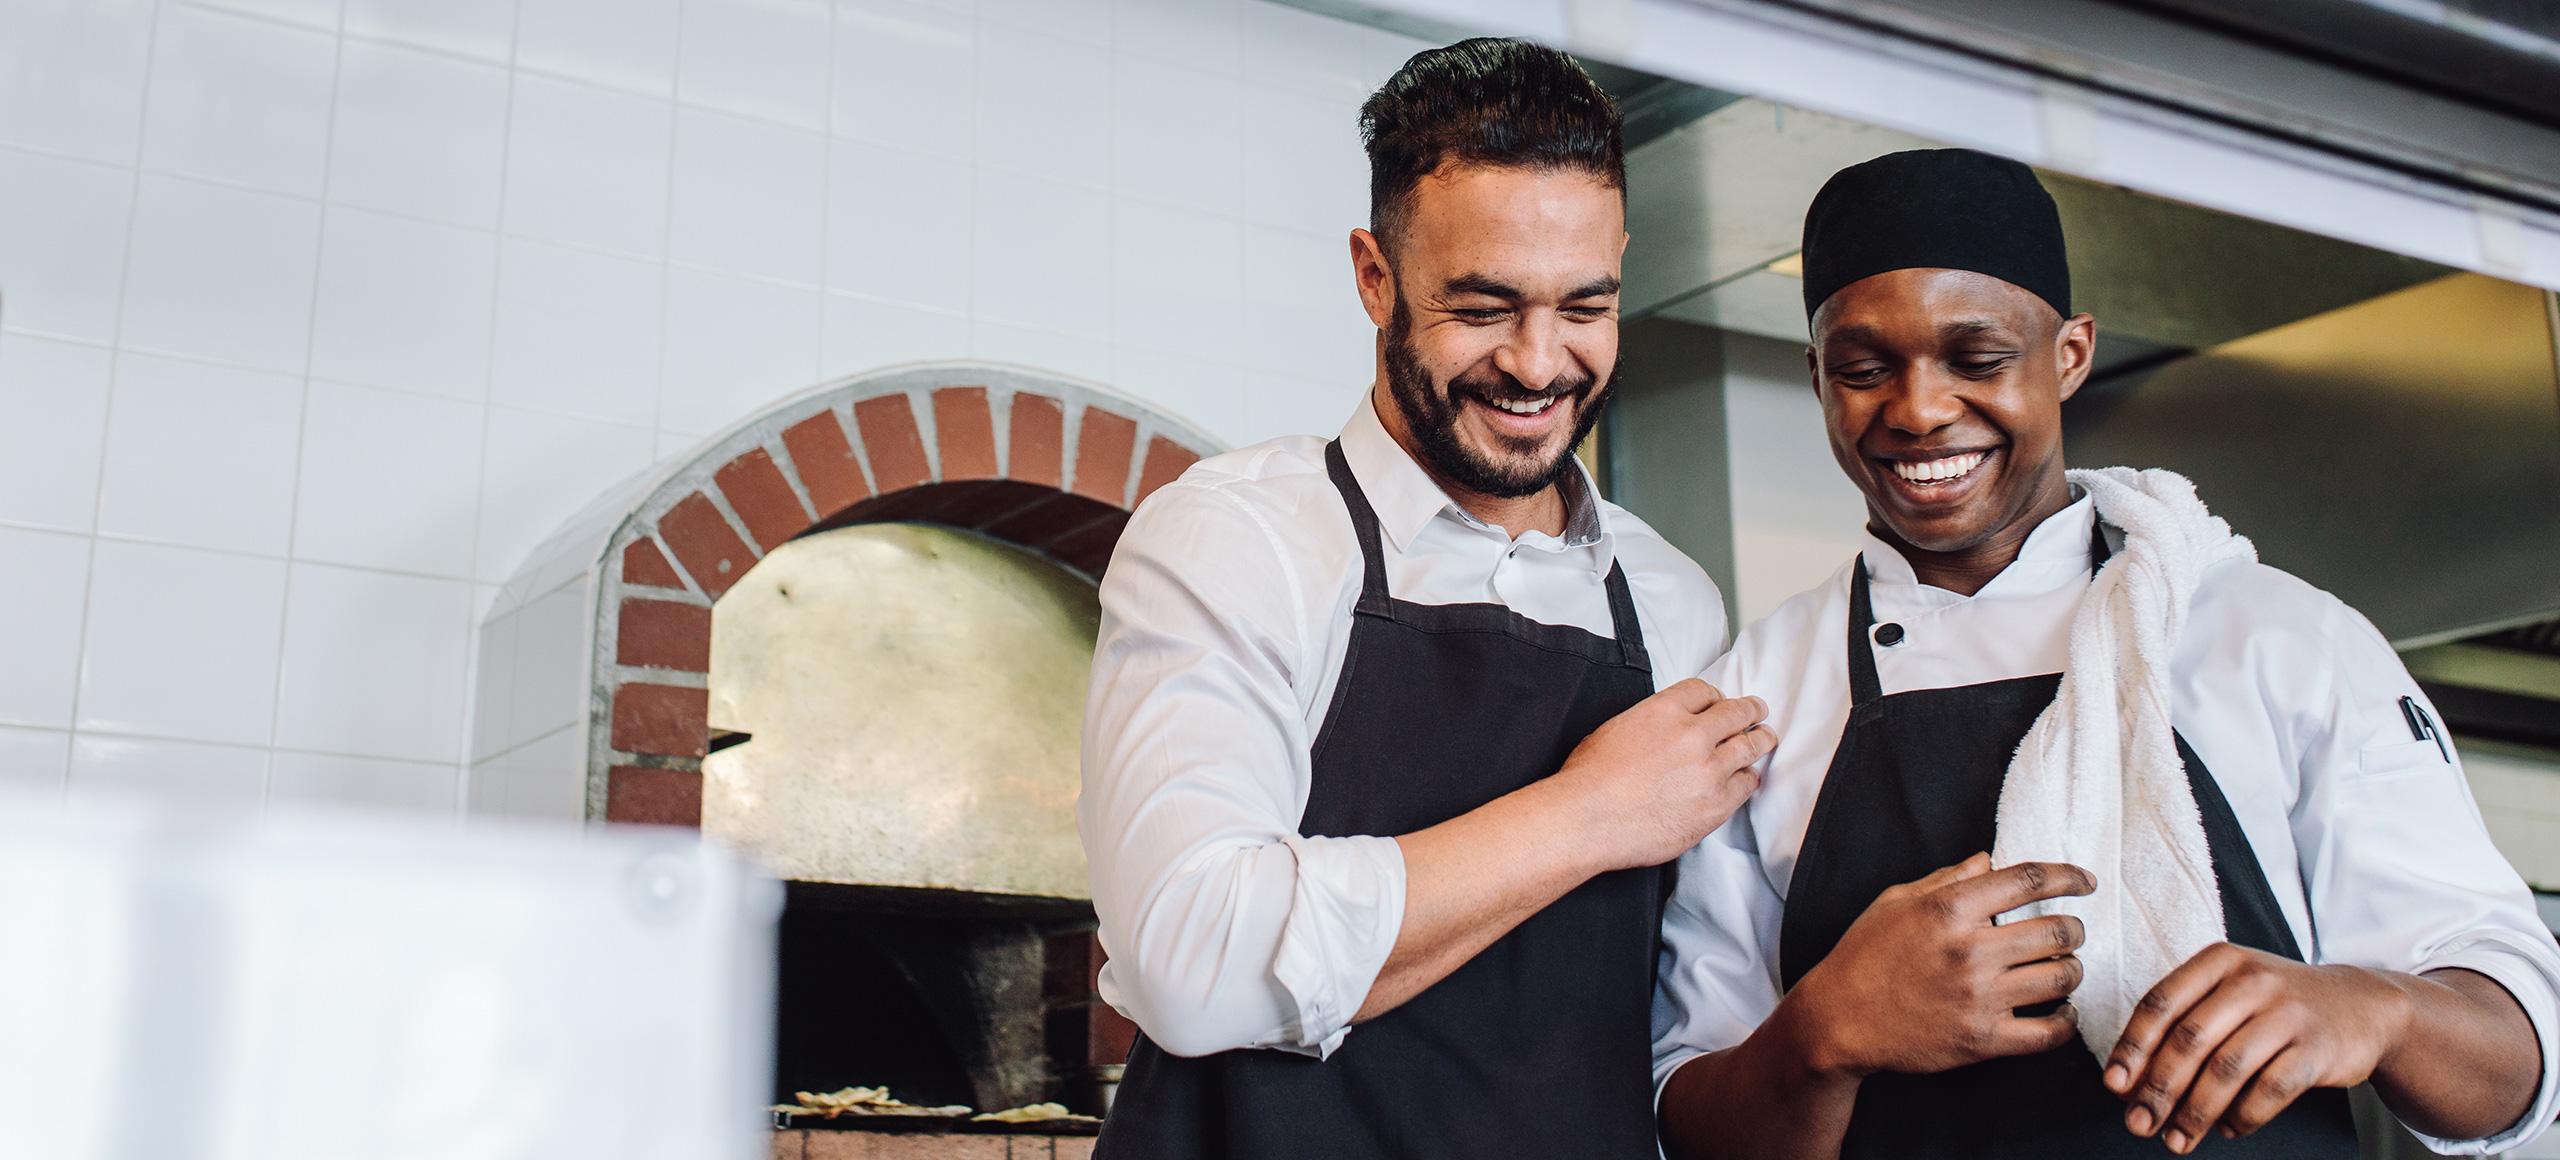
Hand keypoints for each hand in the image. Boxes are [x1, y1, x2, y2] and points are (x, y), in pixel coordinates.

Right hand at [1551, 678, 1773, 871]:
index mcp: (1663, 711)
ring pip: (1748, 746)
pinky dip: (1748, 778)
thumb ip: (1647, 724)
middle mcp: (1692, 735)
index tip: (1719, 702)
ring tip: (1766, 738)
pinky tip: (1748, 777)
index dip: (1714, 696)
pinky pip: (1746, 784)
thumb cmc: (1589, 780)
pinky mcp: (1716, 803)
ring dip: (1760, 740)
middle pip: (1735, 713)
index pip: (1703, 691)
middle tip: (1757, 711)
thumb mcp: (1613, 729)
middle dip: (1749, 710)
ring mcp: (1709, 770)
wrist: (1589, 819)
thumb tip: (1659, 732)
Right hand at [1792, 854, 2095, 1076]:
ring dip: (2072, 969)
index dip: (2067, 876)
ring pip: (2061, 977)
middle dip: (2074, 928)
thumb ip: (1946, 880)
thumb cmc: (1864, 955)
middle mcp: (1970, 951)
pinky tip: (2062, 1011)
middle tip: (2070, 932)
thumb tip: (1989, 861)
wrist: (1839, 1019)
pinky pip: (2049, 1032)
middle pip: (2058, 931)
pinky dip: (2067, 1020)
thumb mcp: (1895, 902)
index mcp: (1948, 910)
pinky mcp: (1983, 1040)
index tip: (2084, 881)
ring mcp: (1979, 998)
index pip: (2028, 881)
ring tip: (2064, 968)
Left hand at [2105, 943, 2410, 1153]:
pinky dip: (2243, 1117)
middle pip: (2189, 1040)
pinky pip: (2270, 1090)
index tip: (2115, 1086)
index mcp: (2218, 961)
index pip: (2161, 1003)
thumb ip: (2181, 1026)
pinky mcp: (2317, 1048)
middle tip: (2139, 1124)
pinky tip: (2227, 1129)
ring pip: (2227, 1069)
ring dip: (2195, 1112)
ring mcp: (2288, 1013)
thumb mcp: (2229, 994)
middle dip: (2158, 1089)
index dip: (2132, 1047)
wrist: (2363, 1006)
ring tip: (2177, 1140)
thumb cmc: (2276, 1005)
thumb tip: (2127, 1083)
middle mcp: (2252, 980)